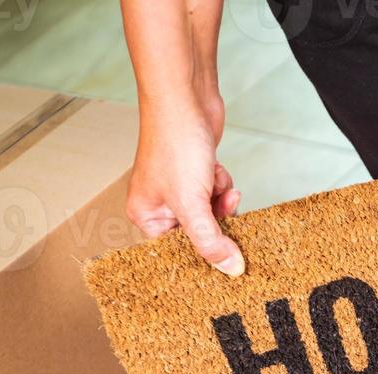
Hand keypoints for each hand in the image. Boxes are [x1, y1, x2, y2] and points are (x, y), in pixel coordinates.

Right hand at [126, 99, 244, 275]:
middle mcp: (161, 205)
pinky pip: (218, 194)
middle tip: (223, 207)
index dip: (203, 254)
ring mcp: (180, 189)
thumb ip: (211, 241)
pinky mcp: (198, 176)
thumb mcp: (192, 204)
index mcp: (146, 216)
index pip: (179, 251)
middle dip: (216, 220)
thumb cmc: (175, 144)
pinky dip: (222, 183)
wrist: (186, 98)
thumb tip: (231, 270)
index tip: (226, 259)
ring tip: (213, 179)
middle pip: (200, 234)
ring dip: (221, 199)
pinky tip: (215, 168)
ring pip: (214, 214)